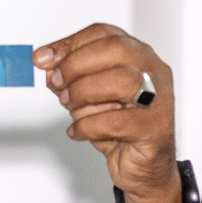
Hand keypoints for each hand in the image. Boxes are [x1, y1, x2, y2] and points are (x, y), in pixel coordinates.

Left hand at [34, 23, 180, 202]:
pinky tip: (78, 131)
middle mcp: (153, 72)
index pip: (104, 34)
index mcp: (138, 56)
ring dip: (83, 93)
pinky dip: (87, 126)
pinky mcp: (154, 128)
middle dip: (75, 65)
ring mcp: (159, 99)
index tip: (42, 58)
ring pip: (120, 81)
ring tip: (69, 107)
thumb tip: (46, 65)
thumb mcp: (89, 98)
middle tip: (56, 83)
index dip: (70, 43)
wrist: (144, 168)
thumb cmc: (120, 128)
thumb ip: (69, 79)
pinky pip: (115, 121)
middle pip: (115, 49)